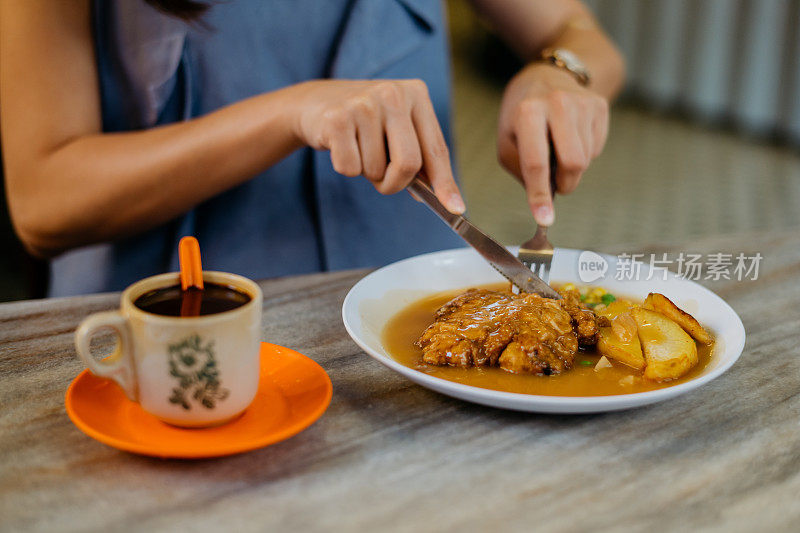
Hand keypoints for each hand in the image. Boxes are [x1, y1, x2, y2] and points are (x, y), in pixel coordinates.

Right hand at [291, 79, 464, 213]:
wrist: (316, 104)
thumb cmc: (366, 123)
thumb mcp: (398, 129)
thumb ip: (421, 157)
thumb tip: (445, 198)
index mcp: (417, 94)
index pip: (436, 149)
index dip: (445, 183)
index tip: (455, 208)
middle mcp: (393, 94)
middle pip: (409, 164)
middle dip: (396, 183)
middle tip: (384, 181)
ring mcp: (364, 104)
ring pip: (376, 169)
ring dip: (367, 172)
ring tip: (359, 149)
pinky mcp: (337, 118)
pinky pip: (350, 168)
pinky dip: (346, 168)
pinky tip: (341, 146)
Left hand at [497, 63, 608, 224]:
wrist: (549, 76)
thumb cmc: (521, 116)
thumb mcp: (507, 140)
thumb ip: (521, 170)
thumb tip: (545, 201)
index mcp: (528, 111)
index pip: (536, 162)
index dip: (540, 195)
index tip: (544, 219)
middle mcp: (558, 103)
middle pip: (573, 164)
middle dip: (564, 183)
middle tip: (555, 183)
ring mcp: (583, 103)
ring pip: (586, 160)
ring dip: (571, 168)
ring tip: (557, 147)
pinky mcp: (600, 106)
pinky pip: (596, 149)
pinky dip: (583, 153)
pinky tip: (570, 136)